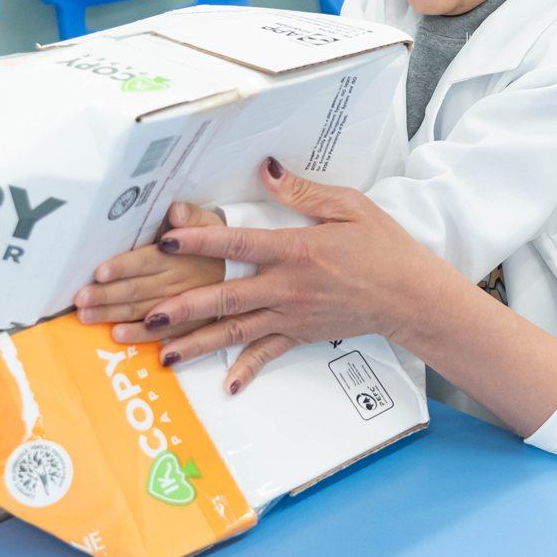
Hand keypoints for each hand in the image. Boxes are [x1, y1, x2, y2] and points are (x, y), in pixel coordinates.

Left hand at [73, 202, 224, 340]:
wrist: (254, 273)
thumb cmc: (223, 245)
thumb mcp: (214, 224)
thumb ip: (193, 216)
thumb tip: (175, 210)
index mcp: (183, 257)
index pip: (148, 261)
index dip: (124, 267)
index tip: (100, 272)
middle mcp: (183, 284)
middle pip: (140, 290)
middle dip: (107, 296)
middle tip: (80, 300)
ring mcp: (187, 308)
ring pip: (146, 314)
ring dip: (116, 316)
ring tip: (88, 317)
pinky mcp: (191, 325)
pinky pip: (165, 334)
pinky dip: (141, 337)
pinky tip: (119, 335)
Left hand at [146, 158, 452, 394]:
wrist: (411, 294)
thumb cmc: (382, 245)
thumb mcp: (348, 206)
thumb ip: (302, 192)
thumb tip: (266, 170)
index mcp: (296, 250)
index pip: (239, 244)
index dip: (201, 241)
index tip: (167, 239)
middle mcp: (288, 287)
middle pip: (226, 297)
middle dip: (183, 307)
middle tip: (145, 315)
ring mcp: (293, 315)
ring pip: (237, 331)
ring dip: (199, 343)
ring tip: (163, 354)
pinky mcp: (302, 334)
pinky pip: (269, 354)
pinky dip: (247, 371)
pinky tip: (225, 385)